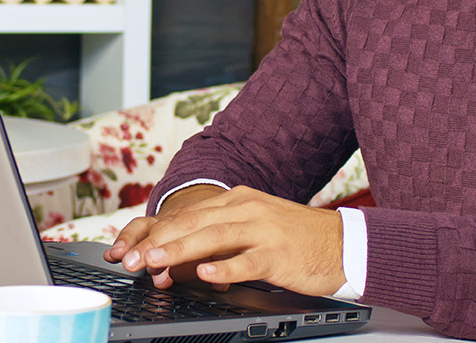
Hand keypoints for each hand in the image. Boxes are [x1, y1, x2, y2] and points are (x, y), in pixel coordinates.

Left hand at [105, 185, 346, 296]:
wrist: (344, 243)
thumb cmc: (296, 240)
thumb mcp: (255, 226)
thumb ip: (221, 236)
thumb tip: (181, 255)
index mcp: (238, 201)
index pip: (188, 215)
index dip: (157, 233)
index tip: (132, 251)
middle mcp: (247, 209)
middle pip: (194, 223)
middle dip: (159, 242)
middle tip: (132, 260)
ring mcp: (263, 230)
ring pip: (214, 238)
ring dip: (181, 251)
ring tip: (156, 262)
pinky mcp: (279, 254)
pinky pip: (248, 261)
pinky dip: (224, 268)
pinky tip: (206, 274)